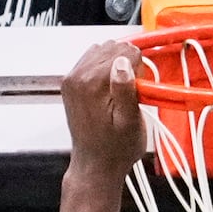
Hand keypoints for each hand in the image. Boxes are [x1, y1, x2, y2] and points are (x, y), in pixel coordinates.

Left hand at [62, 40, 144, 175]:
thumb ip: (126, 90)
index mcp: (93, 83)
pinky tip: (110, 88)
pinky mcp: (71, 82)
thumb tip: (125, 62)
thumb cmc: (115, 149)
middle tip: (133, 91)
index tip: (140, 88)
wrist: (95, 164)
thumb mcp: (130, 124)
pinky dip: (104, 68)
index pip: (126, 52)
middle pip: (113, 47)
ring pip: (102, 50)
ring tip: (122, 90)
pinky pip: (91, 59)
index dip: (140, 69)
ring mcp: (72, 78)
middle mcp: (78, 76)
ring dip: (116, 65)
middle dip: (128, 65)